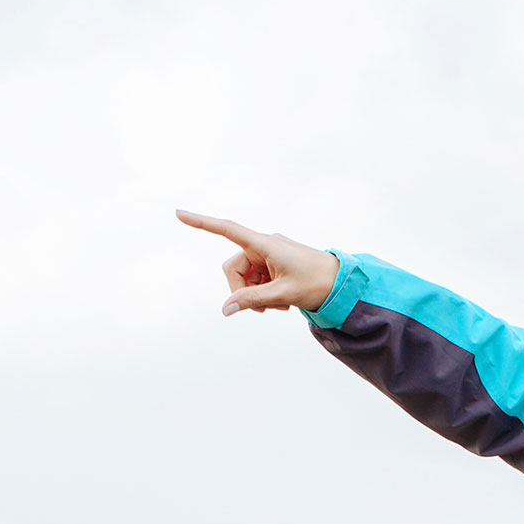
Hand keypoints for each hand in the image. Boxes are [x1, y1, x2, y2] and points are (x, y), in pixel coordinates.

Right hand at [175, 210, 339, 315]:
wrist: (344, 284)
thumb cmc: (318, 283)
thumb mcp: (283, 294)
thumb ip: (252, 300)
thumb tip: (225, 309)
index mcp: (265, 244)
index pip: (227, 230)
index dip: (202, 223)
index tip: (179, 214)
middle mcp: (264, 246)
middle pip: (233, 268)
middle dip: (241, 291)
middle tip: (262, 309)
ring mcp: (269, 255)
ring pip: (244, 278)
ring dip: (255, 295)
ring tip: (279, 306)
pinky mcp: (274, 264)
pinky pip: (257, 280)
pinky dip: (264, 293)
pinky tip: (282, 303)